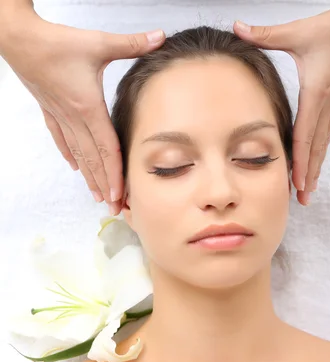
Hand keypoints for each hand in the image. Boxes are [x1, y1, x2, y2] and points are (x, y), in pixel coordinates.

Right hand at [0, 12, 164, 213]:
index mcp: (88, 108)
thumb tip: (160, 37)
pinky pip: (62, 140)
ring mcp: (61, 118)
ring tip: (98, 197)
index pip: (106, 149)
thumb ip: (131, 43)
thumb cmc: (58, 43)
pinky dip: (71, 155)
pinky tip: (75, 168)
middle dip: (105, 186)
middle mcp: (75, 119)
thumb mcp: (98, 42)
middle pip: (93, 160)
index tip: (120, 195)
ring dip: (89, 177)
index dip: (114, 174)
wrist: (21, 40)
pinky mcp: (51, 112)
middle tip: (114, 208)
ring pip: (78, 155)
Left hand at [233, 0, 329, 204]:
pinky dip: (320, 151)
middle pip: (316, 148)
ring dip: (315, 167)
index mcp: (316, 93)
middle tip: (303, 199)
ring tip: (309, 189)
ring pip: (323, 143)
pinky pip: (327, 133)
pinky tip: (316, 161)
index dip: (299, 161)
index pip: (305, 136)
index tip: (295, 183)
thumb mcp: (298, 32)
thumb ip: (265, 34)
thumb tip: (237, 28)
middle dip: (309, 175)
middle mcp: (327, 104)